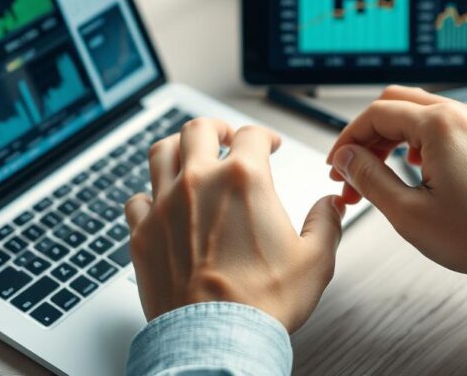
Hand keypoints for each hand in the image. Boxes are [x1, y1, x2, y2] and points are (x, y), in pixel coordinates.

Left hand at [125, 118, 344, 331]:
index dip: (265, 135)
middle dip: (217, 127)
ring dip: (178, 147)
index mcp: (245, 180)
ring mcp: (165, 206)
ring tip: (189, 154)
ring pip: (161, 152)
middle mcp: (200, 182)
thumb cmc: (263, 302)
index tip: (270, 144)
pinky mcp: (143, 233)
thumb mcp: (315, 260)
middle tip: (226, 135)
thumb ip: (326, 223)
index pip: (252, 134)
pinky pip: (136, 199)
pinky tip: (158, 202)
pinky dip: (148, 195)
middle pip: (199, 128)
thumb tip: (330, 207)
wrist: (217, 339)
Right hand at [326, 86, 466, 279]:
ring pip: (429, 114)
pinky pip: (457, 128)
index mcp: (442, 125)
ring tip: (387, 175)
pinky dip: (430, 142)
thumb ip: (370, 179)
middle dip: (371, 135)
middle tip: (355, 168)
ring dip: (399, 138)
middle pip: (401, 104)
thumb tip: (348, 160)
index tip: (337, 165)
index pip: (377, 114)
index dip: (348, 139)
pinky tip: (425, 171)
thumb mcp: (409, 213)